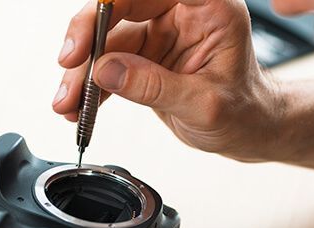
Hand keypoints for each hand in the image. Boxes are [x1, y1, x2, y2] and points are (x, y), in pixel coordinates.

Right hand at [53, 0, 281, 161]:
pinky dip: (90, 85)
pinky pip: (107, 63)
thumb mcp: (204, 105)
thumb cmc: (243, 111)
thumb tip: (106, 72)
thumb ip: (155, 86)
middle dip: (87, 39)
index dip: (113, 3)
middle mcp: (181, 12)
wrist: (246, 130)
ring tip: (67, 102)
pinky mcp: (145, 55)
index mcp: (208, 6)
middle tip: (69, 66)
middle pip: (120, 7)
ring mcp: (160, 33)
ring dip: (82, 72)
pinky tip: (78, 105)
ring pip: (106, 40)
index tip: (90, 32)